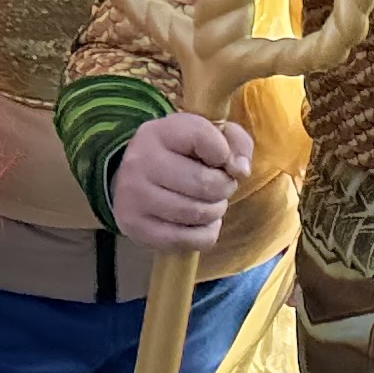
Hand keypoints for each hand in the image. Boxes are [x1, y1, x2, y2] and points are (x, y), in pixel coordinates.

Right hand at [112, 111, 250, 252]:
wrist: (134, 178)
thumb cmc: (181, 154)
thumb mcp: (208, 135)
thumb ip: (236, 143)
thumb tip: (240, 171)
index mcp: (158, 132)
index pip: (205, 139)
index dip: (225, 153)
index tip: (218, 159)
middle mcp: (140, 162)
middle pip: (206, 184)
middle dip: (224, 188)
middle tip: (219, 186)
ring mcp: (133, 197)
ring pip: (199, 214)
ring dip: (215, 211)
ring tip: (208, 203)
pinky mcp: (135, 227)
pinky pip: (191, 240)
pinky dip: (205, 234)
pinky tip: (198, 222)